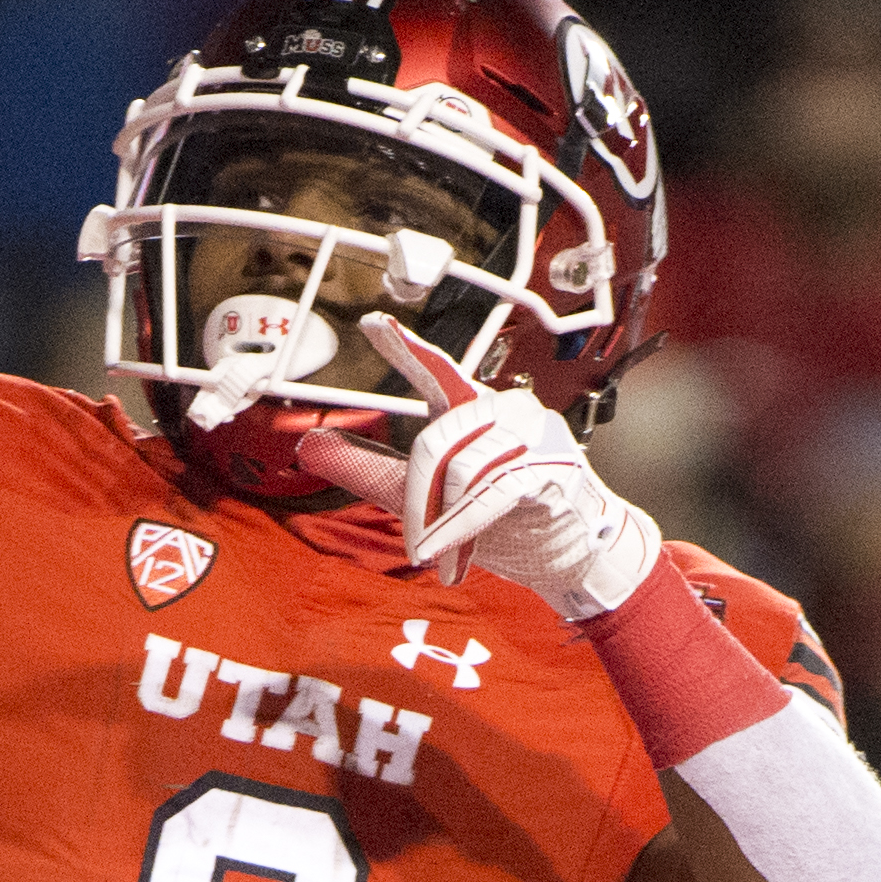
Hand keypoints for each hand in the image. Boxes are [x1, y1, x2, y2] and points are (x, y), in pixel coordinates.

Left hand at [296, 313, 658, 615]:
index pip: (437, 372)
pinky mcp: (553, 466)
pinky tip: (448, 556)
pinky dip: (461, 528)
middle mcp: (505, 411)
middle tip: (414, 545)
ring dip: (441, 523)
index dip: (406, 349)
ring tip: (437, 557)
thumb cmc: (509, 521)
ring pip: (462, 468)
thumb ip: (370, 471)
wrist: (572, 557)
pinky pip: (491, 492)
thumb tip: (308, 445)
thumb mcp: (427, 499)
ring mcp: (533, 435)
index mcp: (474, 412)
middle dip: (416, 500)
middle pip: (435, 439)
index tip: (373, 324)